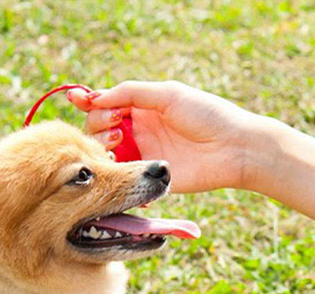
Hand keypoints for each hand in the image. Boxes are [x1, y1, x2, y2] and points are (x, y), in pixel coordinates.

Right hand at [67, 81, 274, 192]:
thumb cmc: (207, 115)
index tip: (78, 101)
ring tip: (118, 142)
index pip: (105, 103)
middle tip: (116, 125)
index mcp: (142, 106)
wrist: (235, 149)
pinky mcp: (150, 179)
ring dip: (101, 146)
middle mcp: (139, 130)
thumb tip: (95, 97)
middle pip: (98, 128)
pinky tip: (118, 165)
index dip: (89, 102)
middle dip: (97, 123)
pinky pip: (122, 178)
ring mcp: (143, 155)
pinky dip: (114, 172)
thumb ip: (131, 93)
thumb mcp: (168, 94)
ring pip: (105, 153)